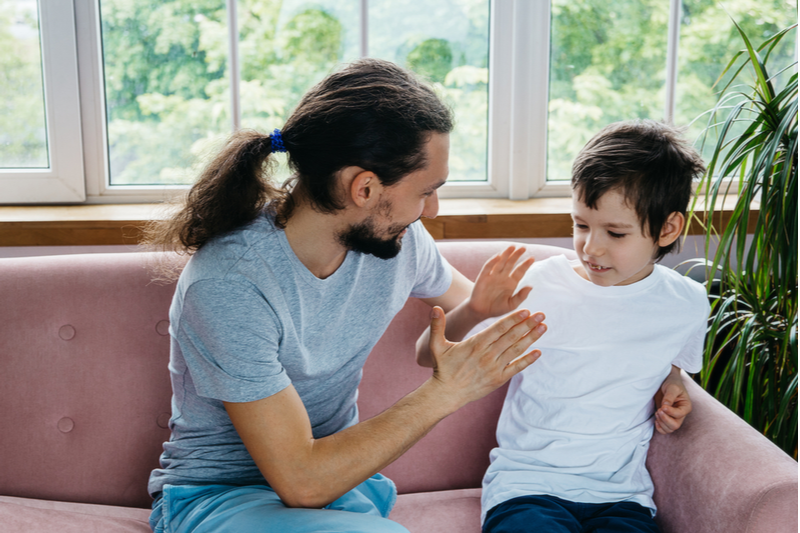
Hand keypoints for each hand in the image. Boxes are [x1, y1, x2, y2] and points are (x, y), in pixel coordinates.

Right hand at [426, 306, 545, 408]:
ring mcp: (494, 367)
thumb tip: (435, 307)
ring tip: (543, 327)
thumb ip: (437, 326)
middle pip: (511, 336)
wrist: (446, 394)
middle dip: (528, 324)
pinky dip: (528, 360)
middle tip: (542, 314)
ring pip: (516, 350)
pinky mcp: (498, 379)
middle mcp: (488, 355)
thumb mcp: (436, 345)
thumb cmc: (442, 368)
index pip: (498, 328)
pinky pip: (516, 368)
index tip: (526, 310)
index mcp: (476, 344)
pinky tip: (538, 352)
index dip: (513, 319)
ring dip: (531, 338)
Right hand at [468, 246, 534, 320]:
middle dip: (516, 255)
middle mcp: (503, 277)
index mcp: (511, 283)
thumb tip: (531, 286)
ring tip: (512, 247)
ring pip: (501, 262)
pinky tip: (498, 256)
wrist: (481, 312)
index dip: (525, 264)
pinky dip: (493, 261)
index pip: (520, 271)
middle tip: (523, 247)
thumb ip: (521, 296)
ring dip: (506, 254)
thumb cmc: (497, 309)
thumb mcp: (512, 305)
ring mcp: (493, 276)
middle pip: (511, 263)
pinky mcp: (483, 277)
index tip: (532, 258)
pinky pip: (488, 267)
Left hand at [654, 369, 692, 434]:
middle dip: (665, 419)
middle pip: (675, 426)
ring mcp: (673, 417)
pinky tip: (656, 420)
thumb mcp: (672, 387)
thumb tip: (665, 406)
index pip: (679, 415)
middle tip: (658, 410)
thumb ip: (670, 396)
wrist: (665, 382)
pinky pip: (664, 430)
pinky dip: (659, 428)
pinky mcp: (666, 418)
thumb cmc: (672, 383)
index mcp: (686, 407)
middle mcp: (681, 414)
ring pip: (669, 429)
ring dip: (661, 423)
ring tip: (657, 412)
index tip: (663, 406)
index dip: (670, 412)